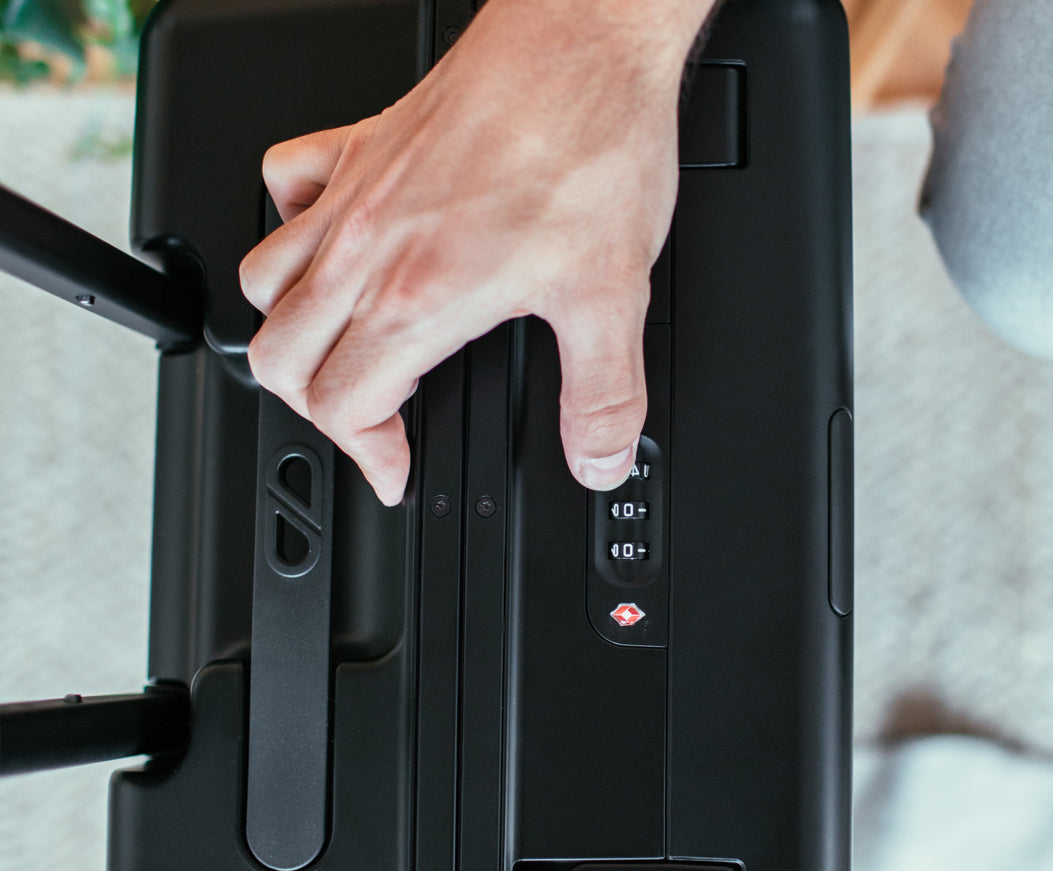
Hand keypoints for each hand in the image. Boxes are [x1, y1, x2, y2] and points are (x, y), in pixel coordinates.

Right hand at [240, 0, 708, 504]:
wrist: (585, 40)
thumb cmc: (590, 147)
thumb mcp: (612, 298)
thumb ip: (604, 398)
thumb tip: (599, 461)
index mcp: (415, 297)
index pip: (340, 406)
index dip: (368, 457)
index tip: (398, 471)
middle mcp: (366, 248)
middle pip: (281, 357)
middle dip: (318, 411)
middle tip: (373, 424)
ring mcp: (355, 192)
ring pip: (265, 281)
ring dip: (291, 331)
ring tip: (341, 351)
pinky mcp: (362, 142)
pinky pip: (283, 185)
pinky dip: (291, 226)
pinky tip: (334, 243)